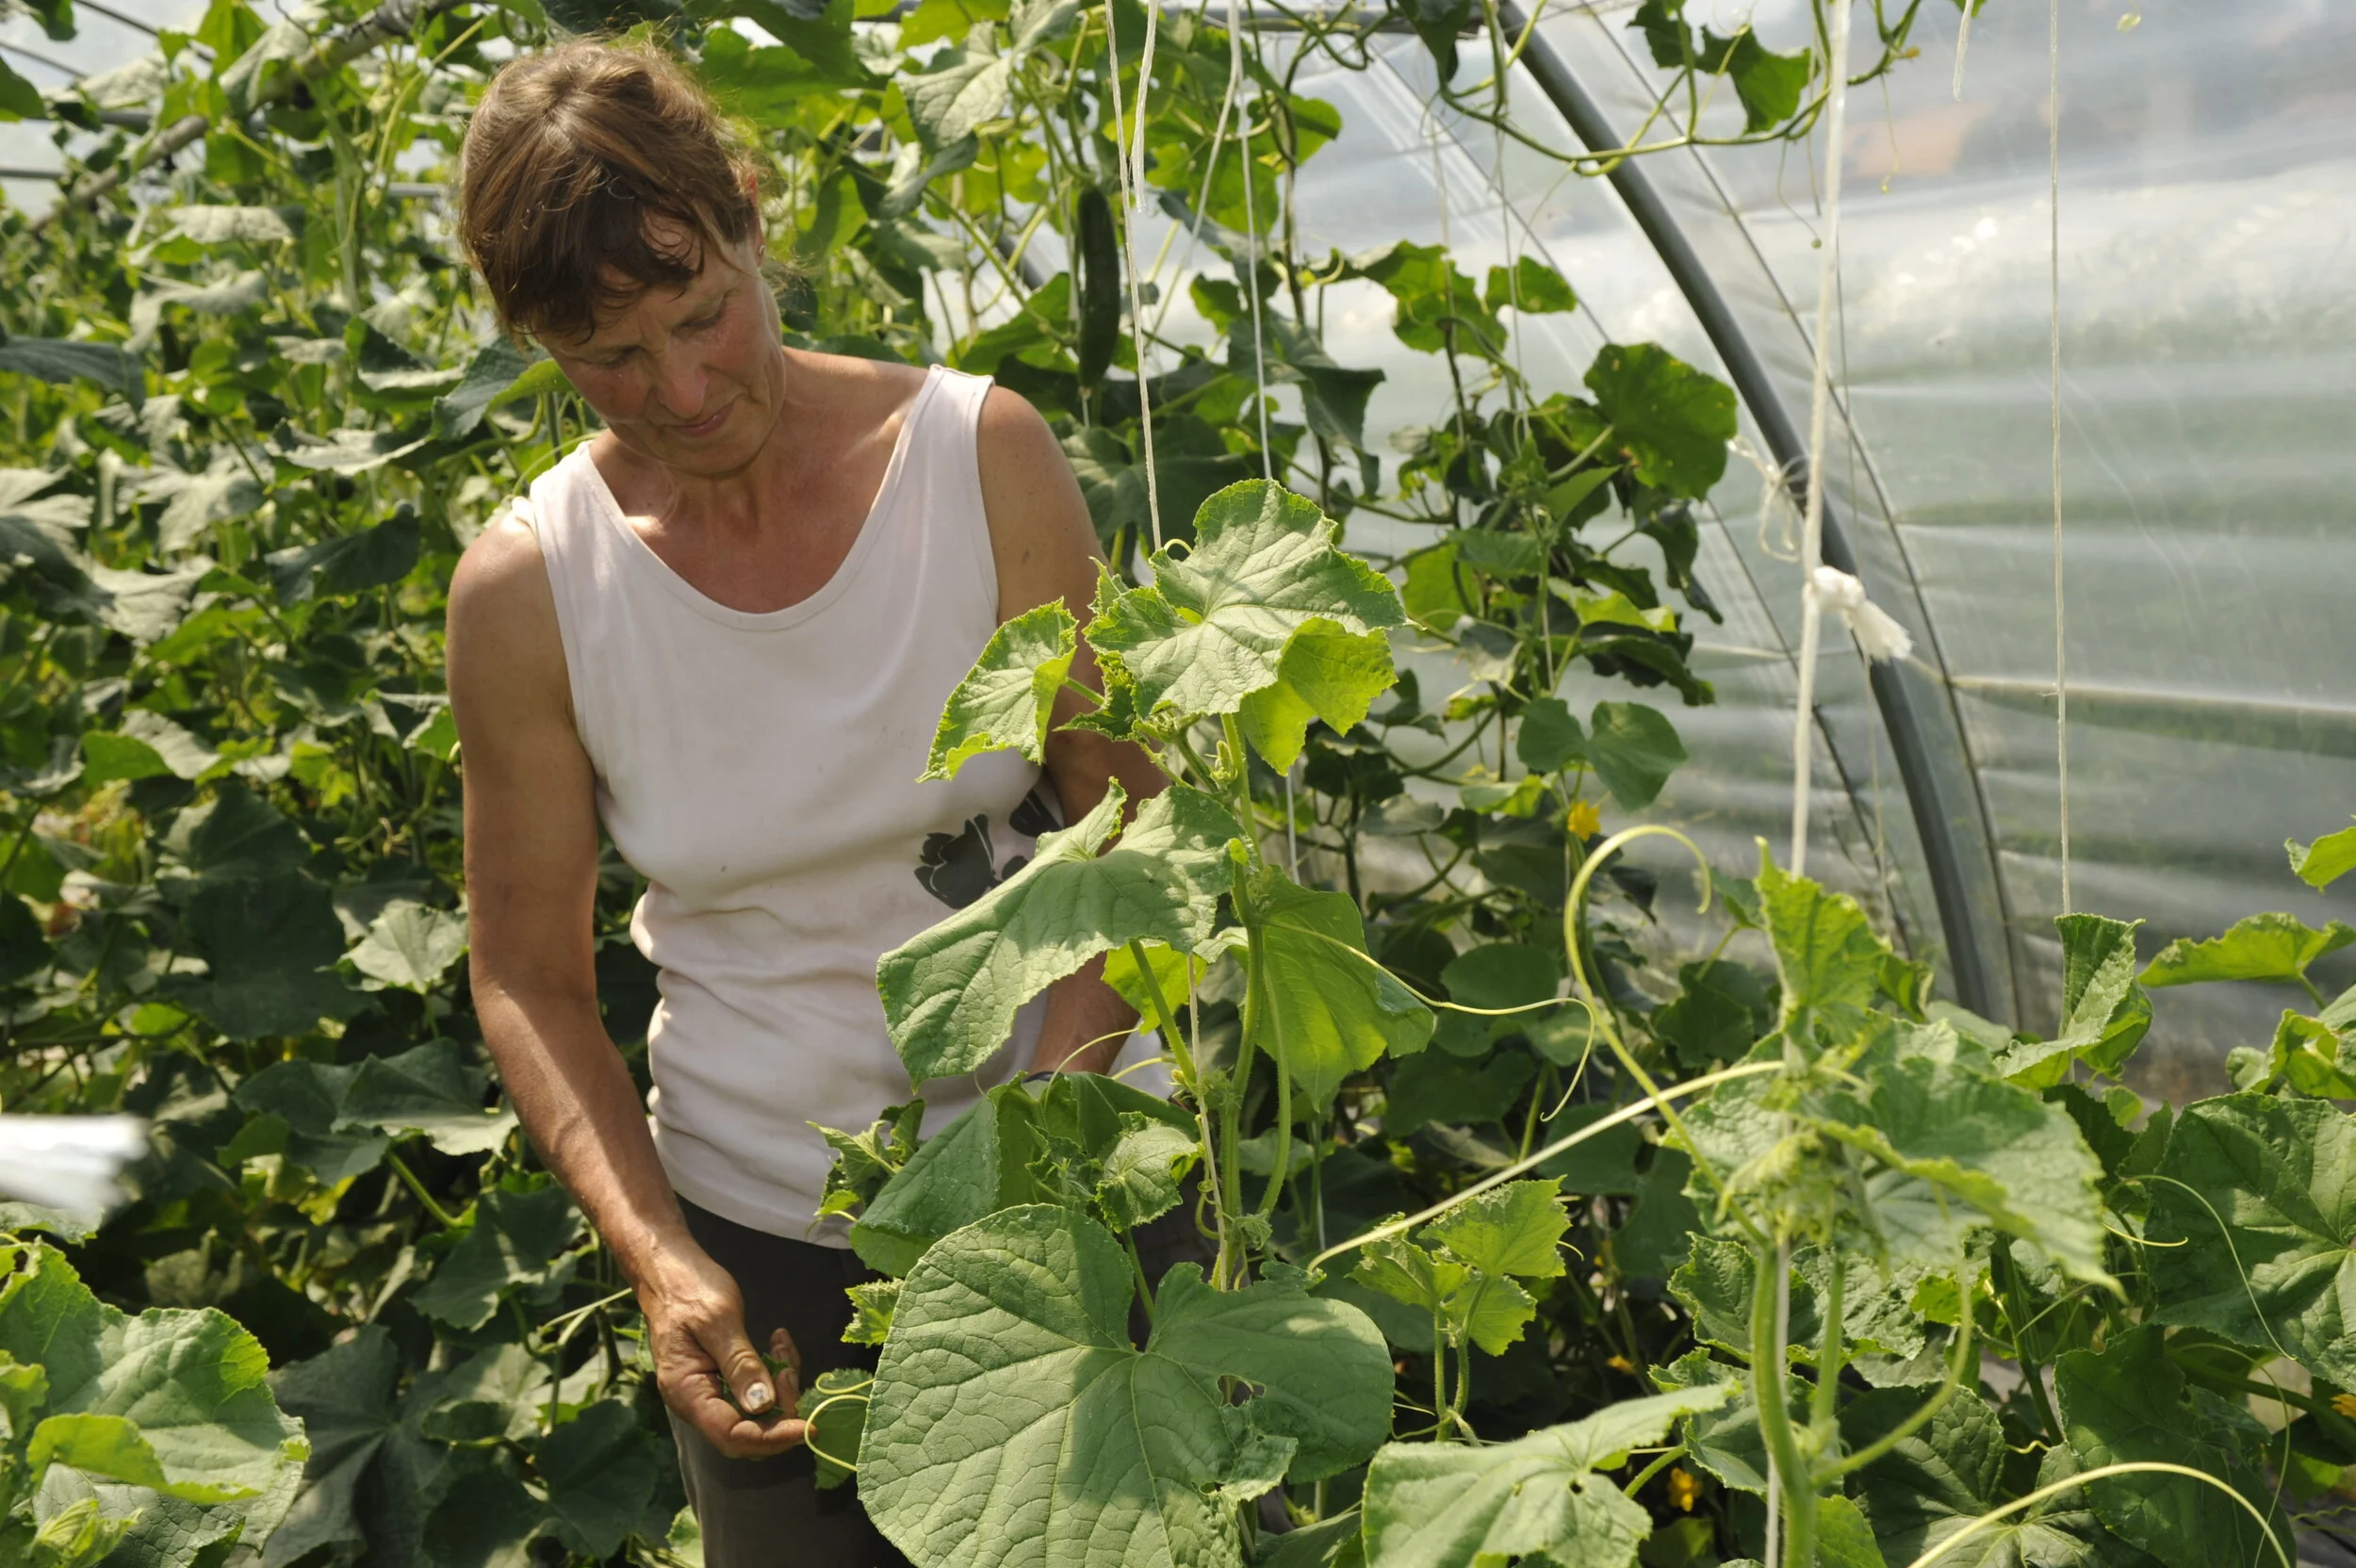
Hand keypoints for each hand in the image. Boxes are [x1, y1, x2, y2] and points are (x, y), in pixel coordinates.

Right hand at [642, 1244, 806, 1458]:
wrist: (669, 1271)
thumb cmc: (689, 1289)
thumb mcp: (719, 1320)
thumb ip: (740, 1364)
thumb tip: (762, 1406)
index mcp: (686, 1393)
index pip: (732, 1436)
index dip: (772, 1438)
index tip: (808, 1425)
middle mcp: (695, 1402)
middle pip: (747, 1433)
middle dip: (781, 1410)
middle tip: (790, 1368)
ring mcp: (708, 1393)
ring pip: (755, 1413)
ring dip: (780, 1388)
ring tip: (783, 1347)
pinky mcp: (720, 1380)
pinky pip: (753, 1392)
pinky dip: (772, 1373)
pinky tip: (777, 1344)